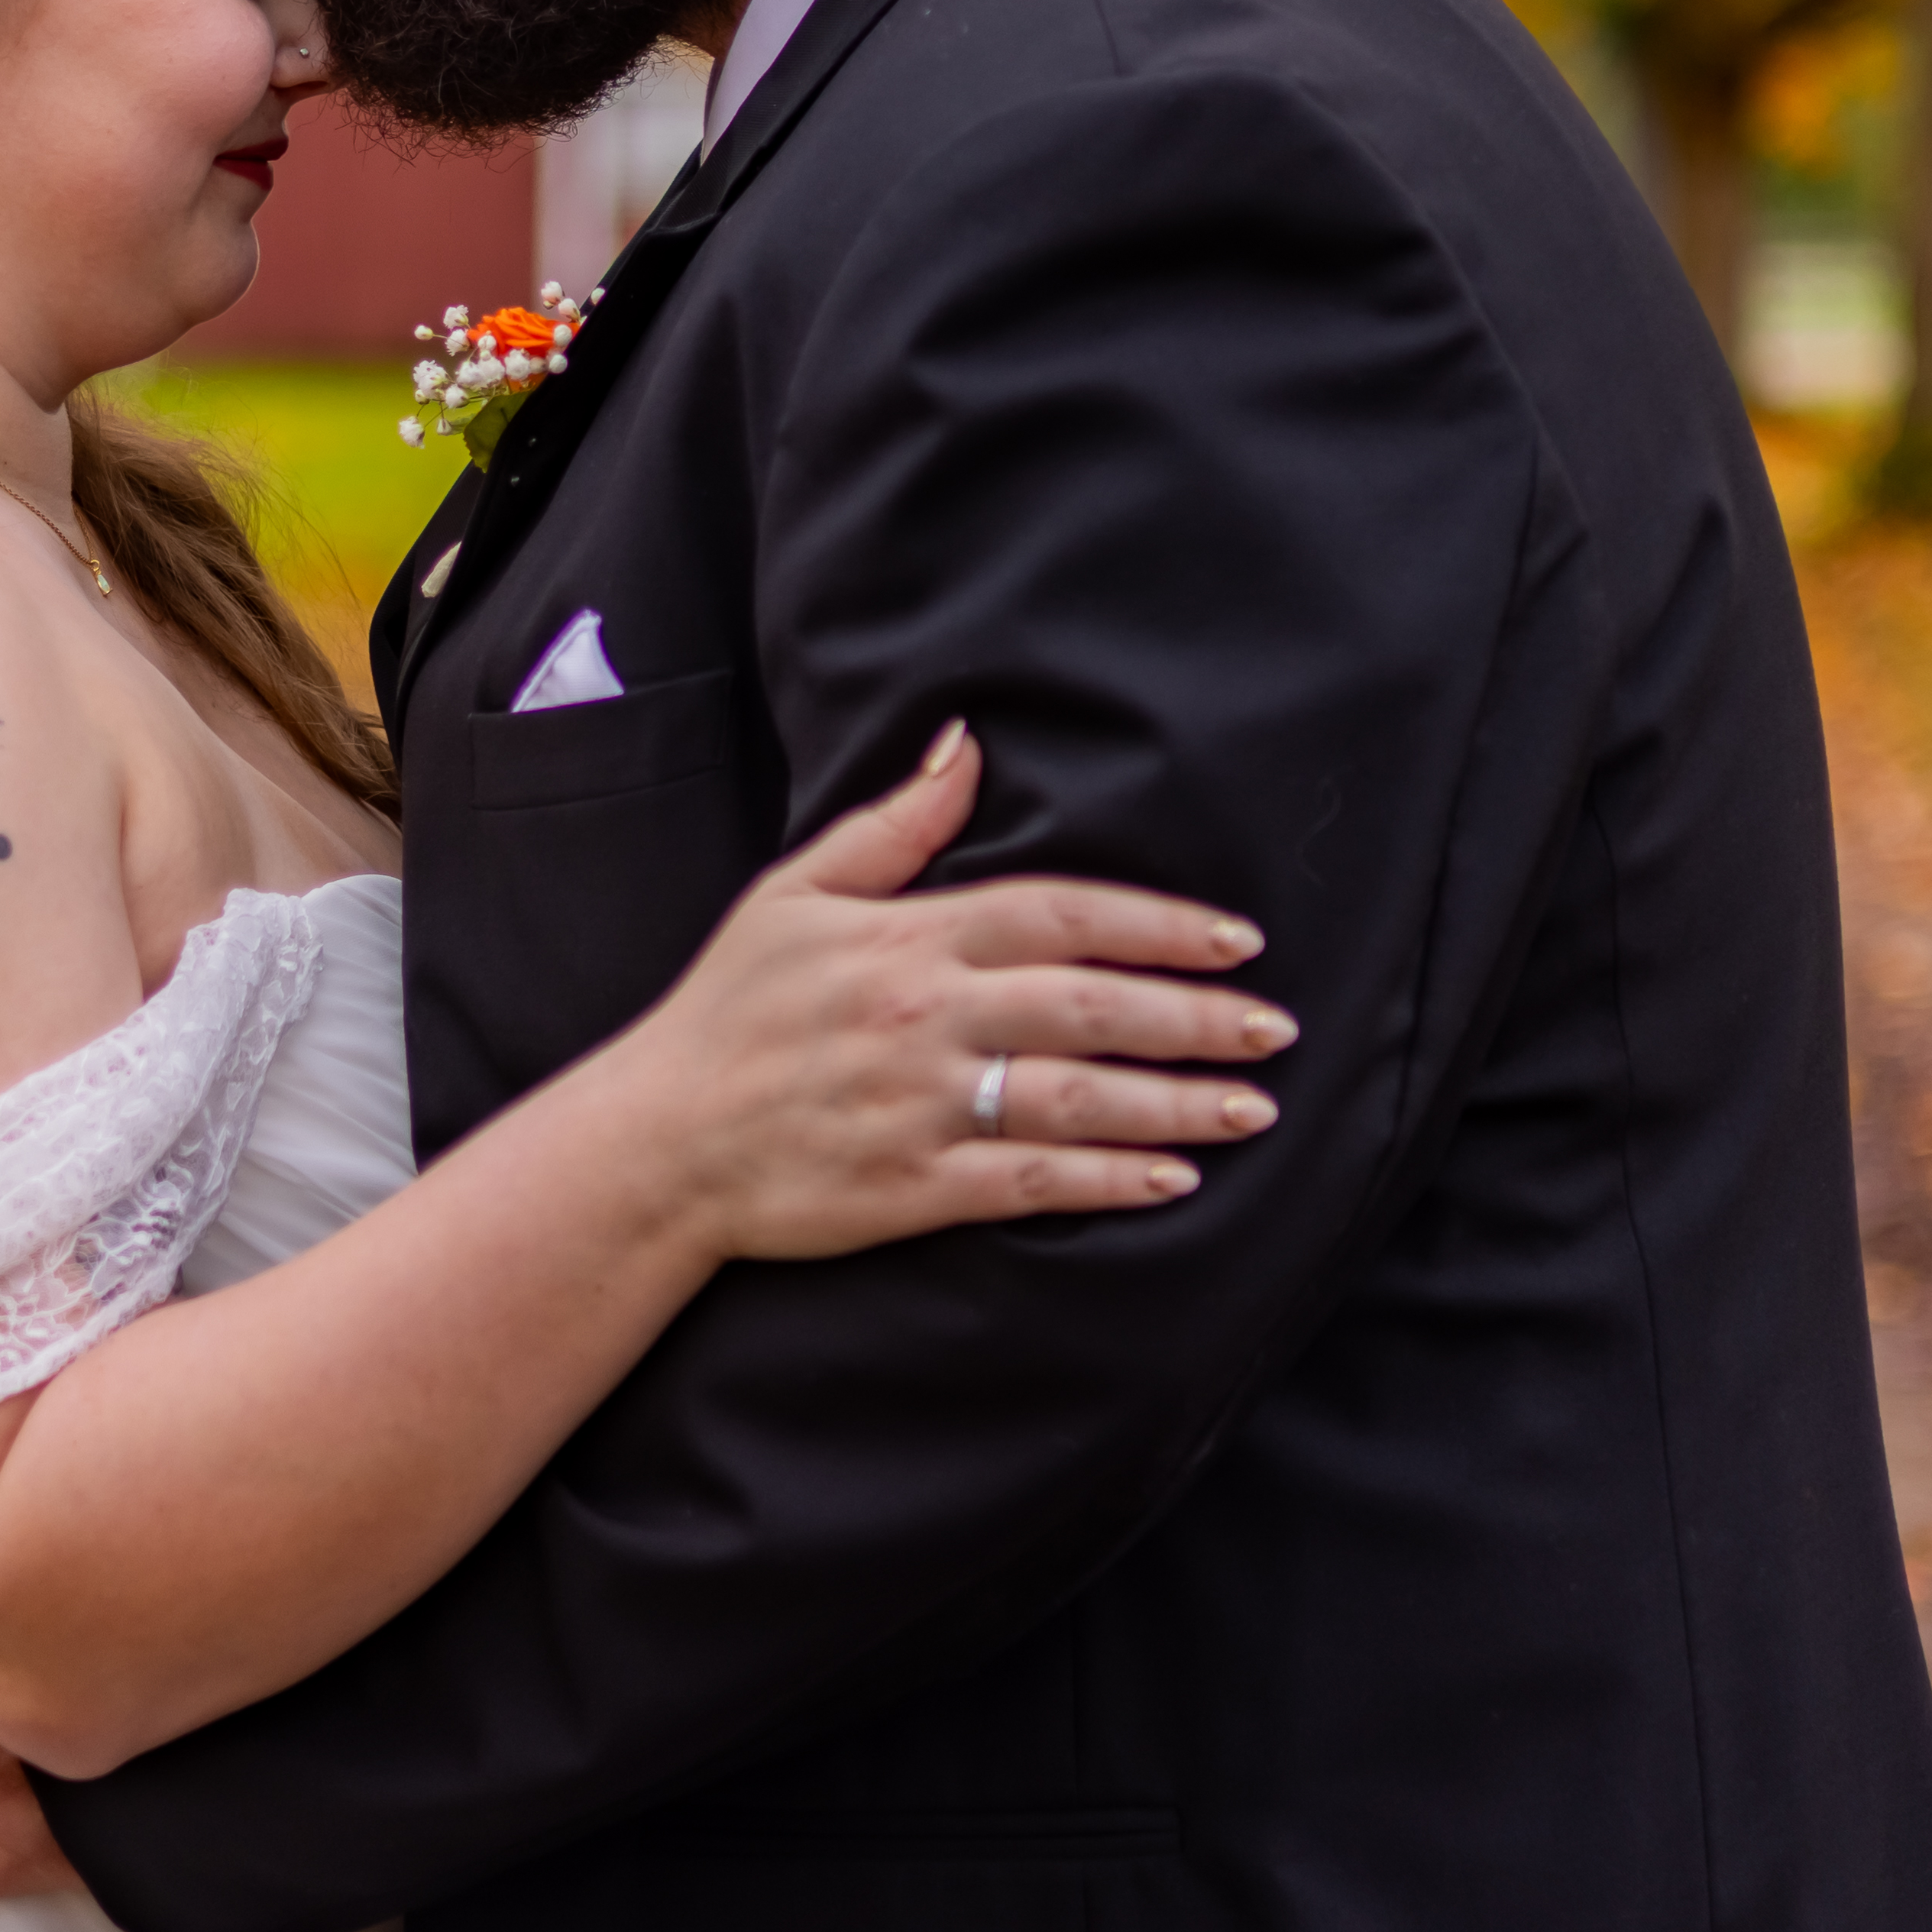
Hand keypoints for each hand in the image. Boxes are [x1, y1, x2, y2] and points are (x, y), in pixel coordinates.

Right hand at [598, 723, 1286, 1263]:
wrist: (657, 1141)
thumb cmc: (728, 1011)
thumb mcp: (795, 893)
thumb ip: (894, 826)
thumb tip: (967, 743)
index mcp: (907, 938)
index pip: (1061, 914)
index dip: (1160, 924)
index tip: (1238, 940)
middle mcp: (923, 1016)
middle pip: (1090, 1005)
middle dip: (1196, 1017)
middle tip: (1274, 1028)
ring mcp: (920, 1105)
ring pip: (1077, 1097)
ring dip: (1176, 1102)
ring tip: (1252, 1108)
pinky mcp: (912, 1188)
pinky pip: (1032, 1182)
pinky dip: (1110, 1181)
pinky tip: (1172, 1178)